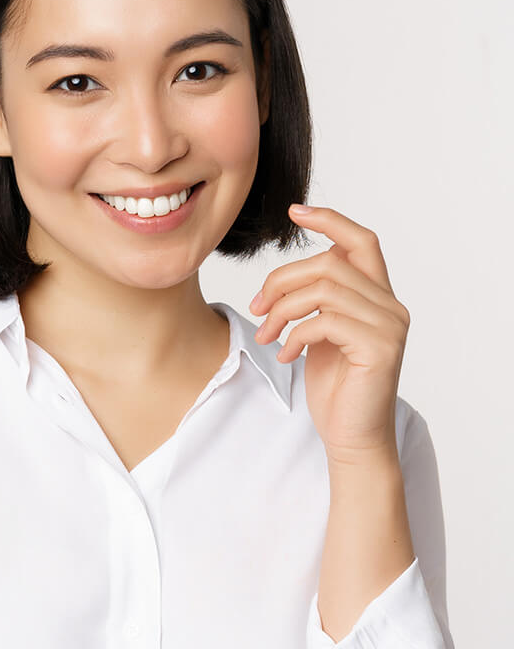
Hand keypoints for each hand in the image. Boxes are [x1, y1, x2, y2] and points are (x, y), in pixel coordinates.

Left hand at [249, 204, 409, 460]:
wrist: (351, 436)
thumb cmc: (334, 385)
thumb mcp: (321, 331)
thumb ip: (319, 298)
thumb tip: (295, 270)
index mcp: (378, 296)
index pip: (362, 241)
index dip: (330, 220)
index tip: (295, 212)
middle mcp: (391, 306)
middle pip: (330, 263)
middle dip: (282, 280)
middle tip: (257, 307)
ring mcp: (389, 327)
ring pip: (324, 289)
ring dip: (283, 309)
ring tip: (268, 334)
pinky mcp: (380, 349)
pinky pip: (325, 321)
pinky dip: (295, 334)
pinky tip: (286, 353)